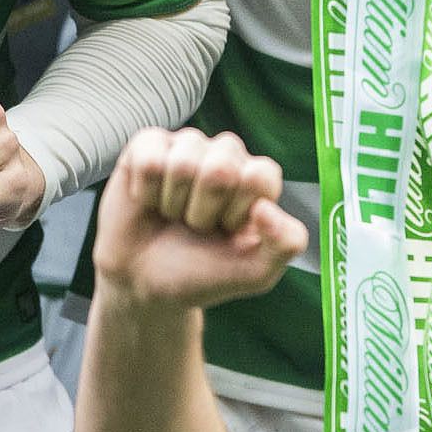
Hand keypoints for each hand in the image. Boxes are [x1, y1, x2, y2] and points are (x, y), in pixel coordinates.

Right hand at [92, 126, 306, 310]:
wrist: (145, 285)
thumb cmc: (202, 273)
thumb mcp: (256, 273)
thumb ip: (286, 244)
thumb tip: (267, 208)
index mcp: (258, 177)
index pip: (259, 176)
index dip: (238, 211)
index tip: (228, 229)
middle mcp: (225, 155)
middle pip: (220, 168)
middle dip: (203, 210)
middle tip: (197, 225)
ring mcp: (187, 146)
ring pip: (183, 163)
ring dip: (173, 203)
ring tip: (174, 215)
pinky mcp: (148, 146)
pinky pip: (148, 160)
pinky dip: (145, 192)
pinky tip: (149, 202)